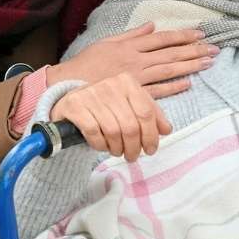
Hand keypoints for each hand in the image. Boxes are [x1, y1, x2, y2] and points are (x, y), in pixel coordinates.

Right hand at [48, 23, 216, 98]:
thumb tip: (152, 25)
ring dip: (189, 65)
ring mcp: (135, 78)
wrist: (67, 85)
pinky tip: (188, 83)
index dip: (182, 36)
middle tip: (213, 49)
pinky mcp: (131, 94)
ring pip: (167, 69)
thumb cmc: (85, 64)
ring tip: (208, 63)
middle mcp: (135, 60)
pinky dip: (173, 87)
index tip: (199, 35)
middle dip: (193, 50)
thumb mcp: (107, 42)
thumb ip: (131, 34)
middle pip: (170, 53)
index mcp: (129, 46)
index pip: (161, 38)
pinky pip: (156, 90)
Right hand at [50, 73, 171, 161]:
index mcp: (127, 82)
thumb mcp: (130, 106)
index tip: (150, 149)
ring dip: (117, 148)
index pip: (146, 112)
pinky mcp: (74, 105)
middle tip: (132, 156)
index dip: (151, 135)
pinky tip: (102, 146)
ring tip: (117, 151)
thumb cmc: (106, 106)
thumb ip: (149, 114)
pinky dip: (100, 145)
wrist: (71, 102)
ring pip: (113, 131)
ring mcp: (91, 94)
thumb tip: (166, 130)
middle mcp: (110, 84)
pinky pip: (94, 133)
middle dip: (134, 147)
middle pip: (131, 125)